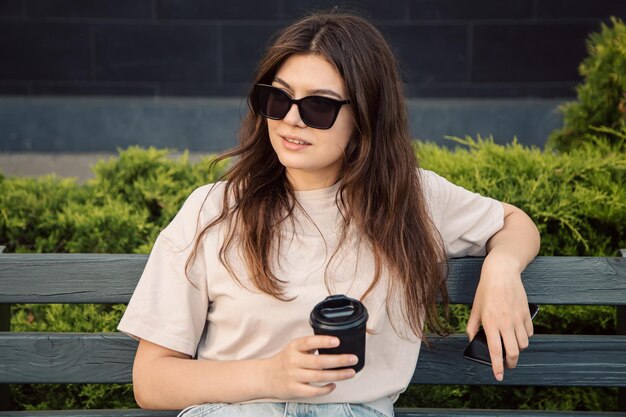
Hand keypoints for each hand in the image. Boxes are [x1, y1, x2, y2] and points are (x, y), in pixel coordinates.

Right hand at [262, 335, 357, 398]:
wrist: (265, 376)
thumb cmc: (285, 360)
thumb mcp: (294, 348)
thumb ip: (310, 347)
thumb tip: (335, 345)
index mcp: (294, 347)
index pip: (309, 342)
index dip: (323, 341)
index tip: (337, 341)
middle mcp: (293, 361)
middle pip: (319, 362)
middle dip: (338, 360)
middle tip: (353, 359)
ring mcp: (293, 376)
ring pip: (319, 377)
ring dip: (337, 375)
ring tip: (351, 372)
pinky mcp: (294, 389)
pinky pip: (313, 391)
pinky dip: (325, 389)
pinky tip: (334, 385)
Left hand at [466, 256, 533, 380]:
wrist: (502, 273)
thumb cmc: (486, 290)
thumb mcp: (475, 308)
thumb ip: (472, 327)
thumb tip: (472, 341)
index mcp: (490, 323)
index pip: (496, 351)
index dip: (498, 366)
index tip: (499, 376)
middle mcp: (506, 323)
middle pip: (513, 352)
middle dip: (511, 363)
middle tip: (508, 365)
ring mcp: (518, 318)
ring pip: (523, 344)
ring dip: (518, 349)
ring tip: (512, 348)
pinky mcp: (526, 313)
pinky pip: (529, 332)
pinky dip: (525, 337)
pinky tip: (519, 334)